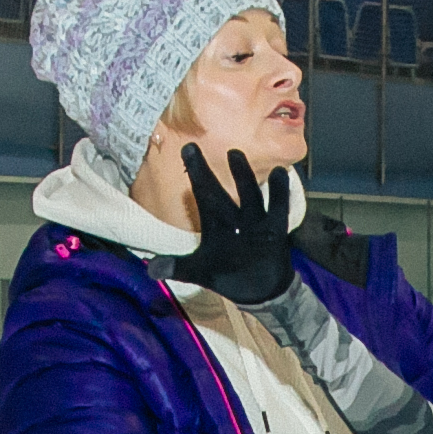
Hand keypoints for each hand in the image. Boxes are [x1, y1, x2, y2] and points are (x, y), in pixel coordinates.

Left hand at [180, 144, 293, 305]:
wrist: (259, 289)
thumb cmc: (227, 274)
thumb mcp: (200, 271)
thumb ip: (178, 267)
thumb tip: (151, 270)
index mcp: (214, 222)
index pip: (202, 194)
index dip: (196, 173)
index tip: (187, 148)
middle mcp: (233, 216)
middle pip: (221, 191)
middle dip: (210, 172)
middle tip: (196, 144)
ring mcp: (255, 221)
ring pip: (249, 194)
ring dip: (243, 177)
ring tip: (235, 155)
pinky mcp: (275, 230)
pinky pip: (278, 209)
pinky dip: (280, 194)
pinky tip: (280, 173)